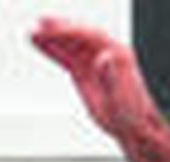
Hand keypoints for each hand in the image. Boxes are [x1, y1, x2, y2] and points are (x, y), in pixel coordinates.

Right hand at [31, 17, 160, 141]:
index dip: (72, 32)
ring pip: (71, 46)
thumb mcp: (122, 97)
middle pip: (80, 37)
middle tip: (41, 24)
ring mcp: (95, 63)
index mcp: (119, 56)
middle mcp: (107, 55)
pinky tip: (39, 43)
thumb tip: (104, 57)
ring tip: (33, 33)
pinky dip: (53, 50)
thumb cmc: (134, 116)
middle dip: (60, 31)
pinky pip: (67, 58)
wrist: (136, 128)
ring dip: (52, 38)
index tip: (53, 30)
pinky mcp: (86, 74)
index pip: (91, 37)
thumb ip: (112, 76)